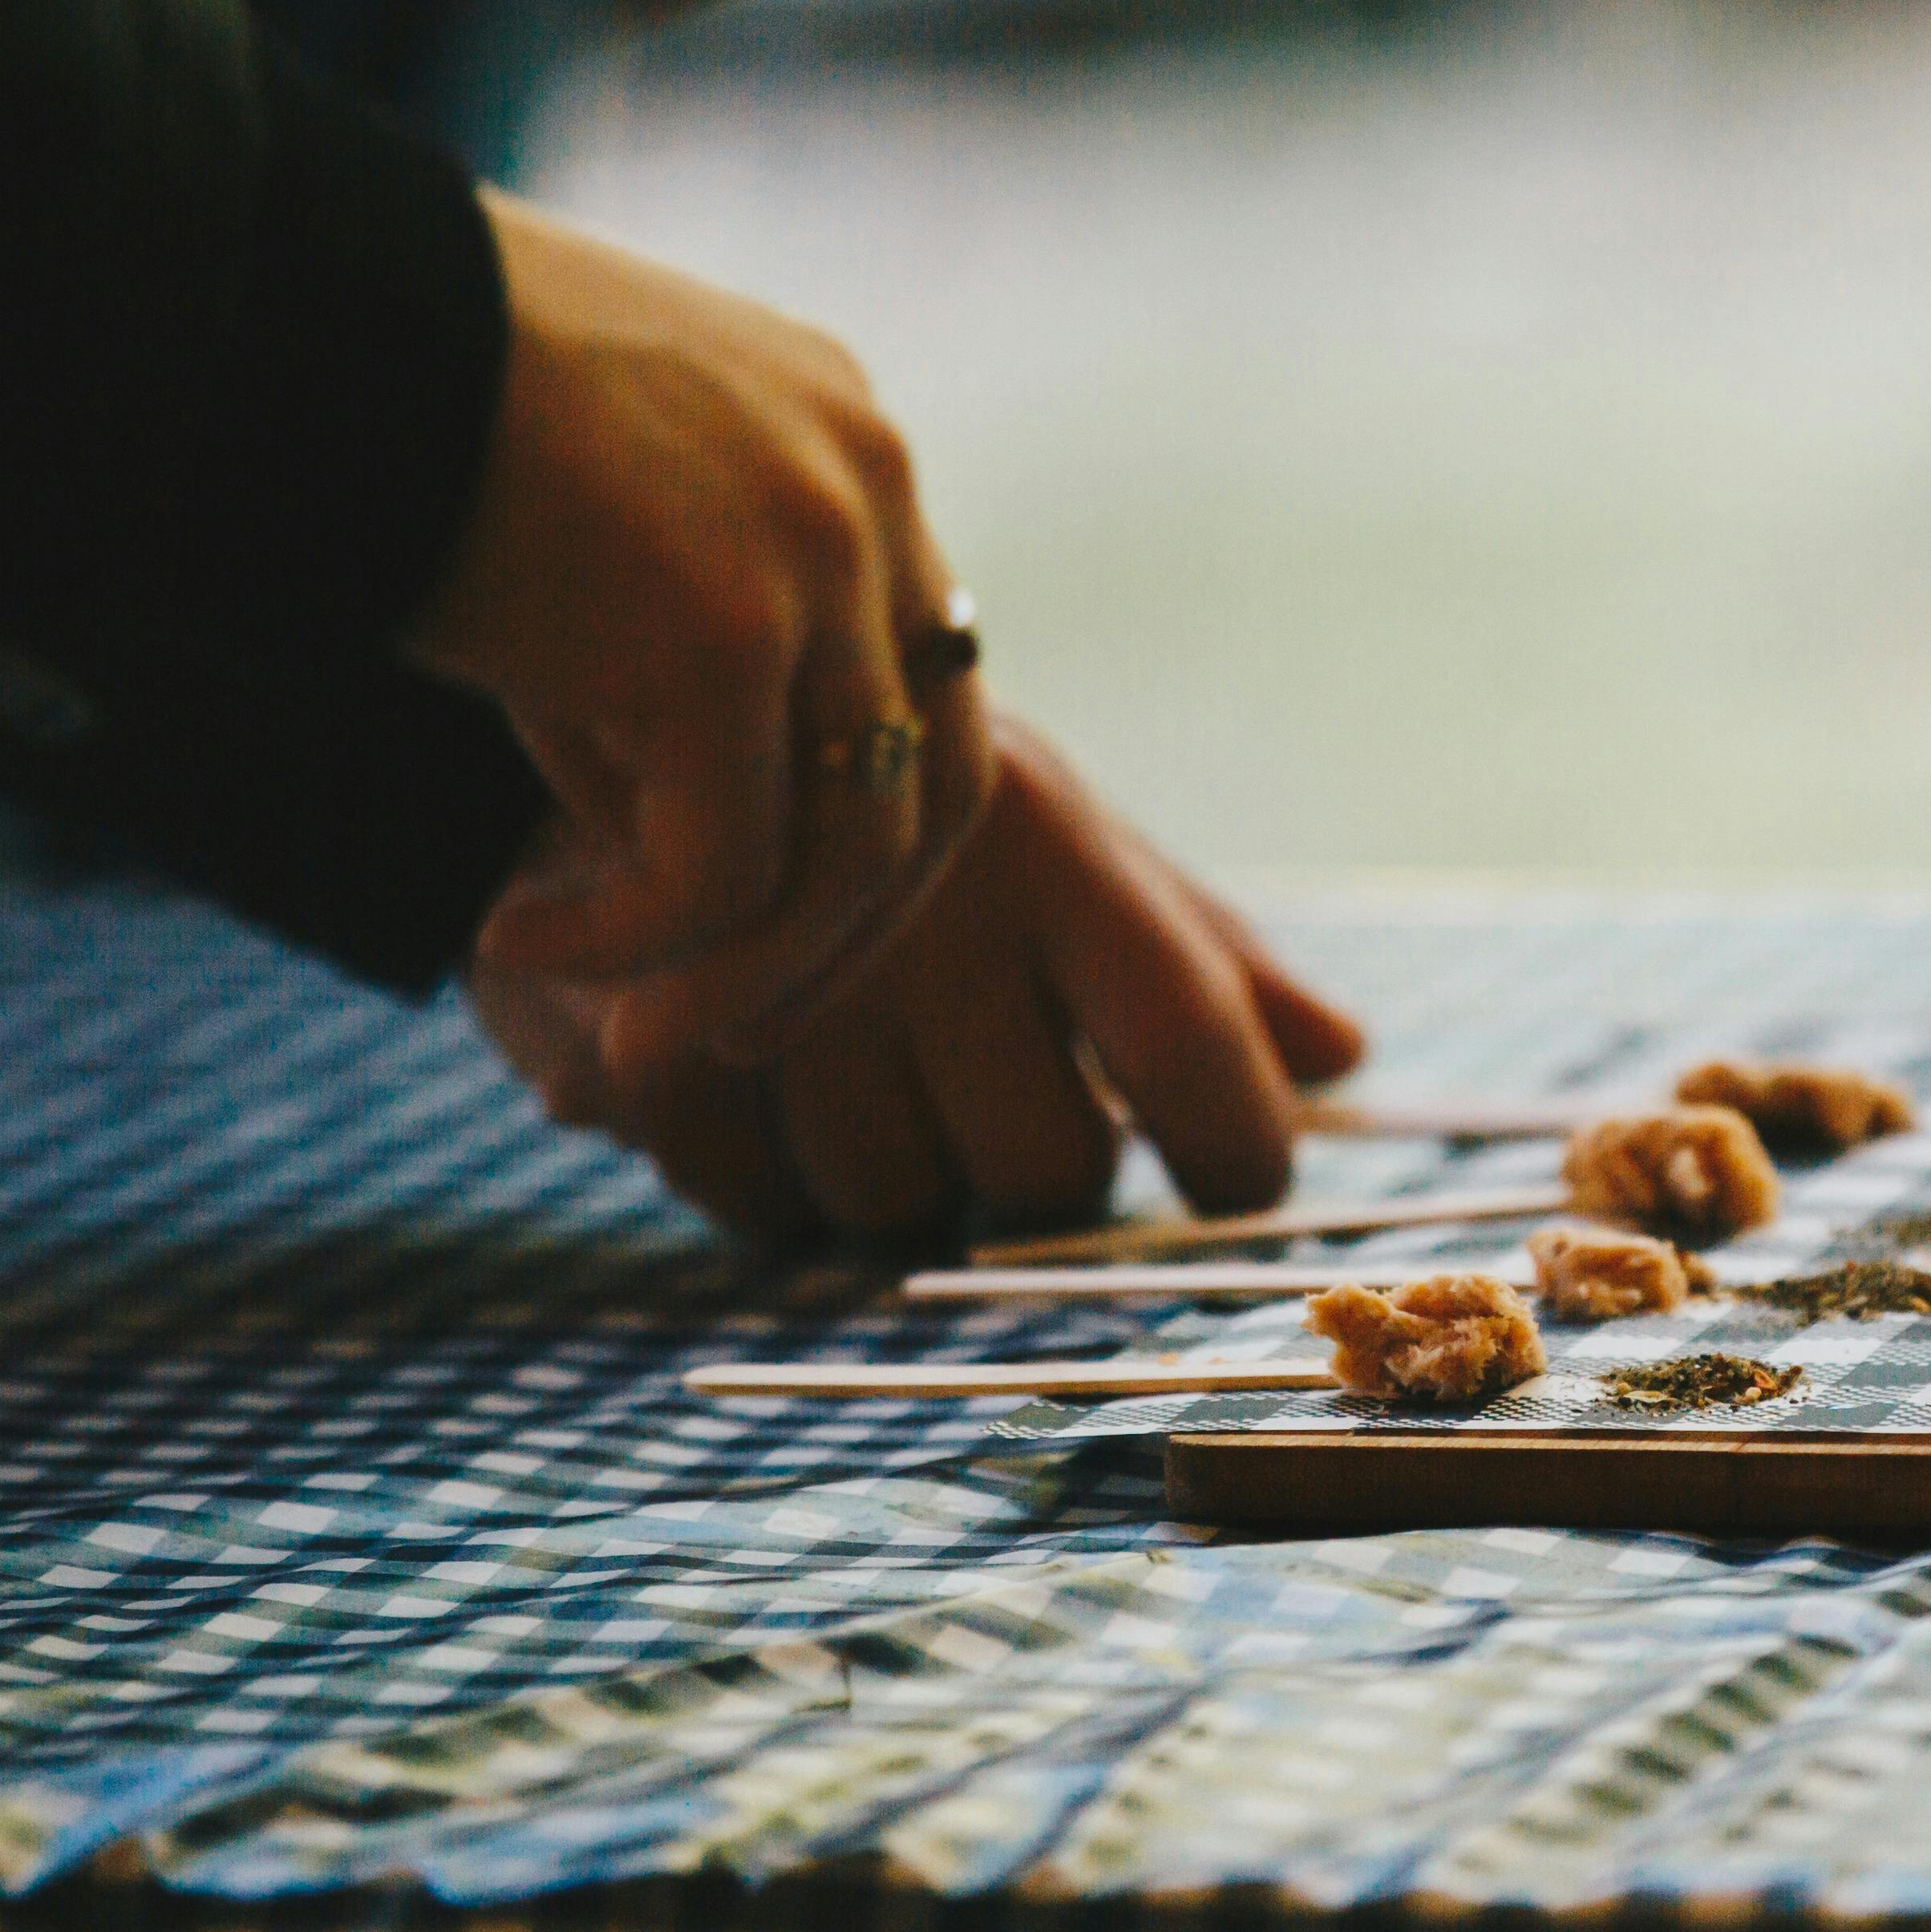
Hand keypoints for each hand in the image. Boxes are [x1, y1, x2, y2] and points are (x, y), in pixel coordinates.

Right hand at [410, 194, 991, 1058]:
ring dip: (736, 973)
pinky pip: (721, 867)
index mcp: (847, 446)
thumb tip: (660, 829)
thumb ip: (673, 635)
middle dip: (836, 942)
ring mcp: (812, 562)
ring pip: (844, 853)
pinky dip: (633, 940)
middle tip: (727, 1034)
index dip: (861, 847)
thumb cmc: (395, 411)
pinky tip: (523, 936)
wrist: (288, 315)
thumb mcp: (596, 508)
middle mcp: (867, 492)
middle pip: (926, 786)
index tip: (767, 942)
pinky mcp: (720, 639)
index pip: (923, 691)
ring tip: (623, 1031)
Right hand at [467, 715, 1370, 1247]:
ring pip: (898, 1208)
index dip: (1237, 1148)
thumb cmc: (860, 788)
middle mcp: (928, 916)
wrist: (591, 718)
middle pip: (1049, 1169)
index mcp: (1047, 844)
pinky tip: (744, 1077)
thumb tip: (1339, 1062)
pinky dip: (762, 1177)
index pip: (1197, 1047)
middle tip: (965, 1071)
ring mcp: (779, 990)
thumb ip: (1190, 955)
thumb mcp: (1040, 829)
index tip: (1224, 1173)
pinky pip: (759, 1213)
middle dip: (1024, 1157)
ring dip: (882, 1168)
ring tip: (835, 1049)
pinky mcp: (649, 1055)